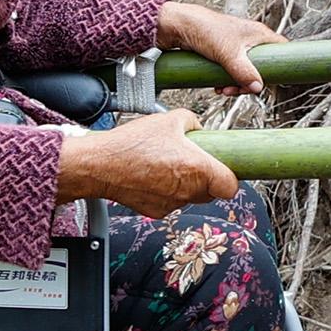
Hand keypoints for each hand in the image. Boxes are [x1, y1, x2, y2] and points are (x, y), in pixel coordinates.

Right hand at [57, 109, 237, 216]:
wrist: (100, 165)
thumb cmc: (131, 144)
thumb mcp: (168, 119)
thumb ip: (191, 121)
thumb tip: (197, 126)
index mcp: (197, 169)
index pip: (230, 187)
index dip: (230, 177)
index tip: (224, 169)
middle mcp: (187, 191)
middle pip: (211, 192)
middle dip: (206, 179)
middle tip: (193, 162)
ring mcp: (171, 204)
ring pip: (190, 197)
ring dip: (185, 185)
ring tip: (167, 165)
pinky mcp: (156, 211)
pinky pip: (171, 202)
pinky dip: (167, 191)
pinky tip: (153, 175)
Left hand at [153, 0, 273, 94]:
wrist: (177, 26)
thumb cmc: (204, 28)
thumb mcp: (228, 54)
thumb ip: (244, 72)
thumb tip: (258, 87)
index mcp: (258, 34)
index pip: (282, 49)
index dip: (283, 64)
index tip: (275, 79)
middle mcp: (249, 40)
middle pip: (262, 67)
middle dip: (250, 82)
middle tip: (239, 89)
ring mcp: (235, 48)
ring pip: (245, 72)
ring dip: (236, 84)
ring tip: (224, 89)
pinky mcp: (222, 54)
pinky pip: (231, 72)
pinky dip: (226, 81)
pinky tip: (217, 85)